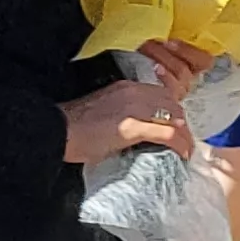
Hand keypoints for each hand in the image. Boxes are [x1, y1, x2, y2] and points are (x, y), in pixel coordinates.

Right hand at [63, 75, 195, 163]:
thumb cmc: (72, 127)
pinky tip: (182, 154)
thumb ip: (123, 113)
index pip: (162, 94)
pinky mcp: (133, 127)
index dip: (172, 111)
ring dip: (184, 136)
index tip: (174, 127)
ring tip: (184, 150)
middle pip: (173, 105)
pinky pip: (168, 134)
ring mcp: (134, 108)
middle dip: (181, 124)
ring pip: (175, 118)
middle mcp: (133, 91)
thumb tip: (138, 131)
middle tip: (182, 142)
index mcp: (125, 86)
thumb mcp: (102, 110)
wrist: (55, 131)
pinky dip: (180, 144)